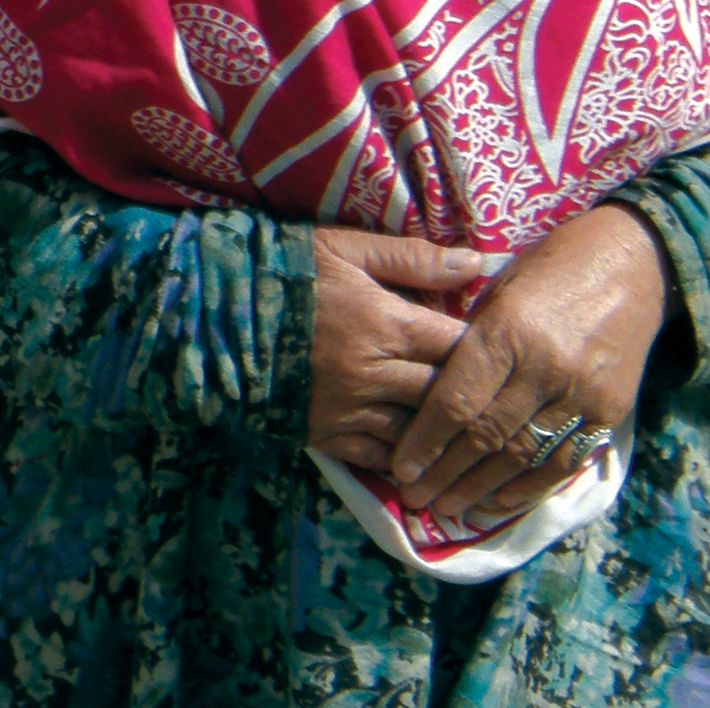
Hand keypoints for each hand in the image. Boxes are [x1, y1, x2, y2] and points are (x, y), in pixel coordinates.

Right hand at [307, 226, 478, 468]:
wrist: (209, 309)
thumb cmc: (283, 270)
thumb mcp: (343, 248)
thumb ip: (412, 258)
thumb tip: (478, 262)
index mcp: (386, 323)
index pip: (460, 346)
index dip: (486, 352)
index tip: (500, 352)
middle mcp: (374, 372)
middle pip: (448, 395)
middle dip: (474, 398)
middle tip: (496, 399)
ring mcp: (349, 408)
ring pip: (420, 434)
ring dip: (446, 437)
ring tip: (470, 437)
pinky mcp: (325, 433)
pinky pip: (379, 458)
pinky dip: (406, 461)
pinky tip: (426, 461)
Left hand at [386, 204, 670, 530]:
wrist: (629, 263)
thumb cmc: (545, 269)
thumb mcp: (494, 289)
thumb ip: (465, 338)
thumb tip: (422, 383)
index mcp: (505, 332)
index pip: (456, 401)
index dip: (425, 441)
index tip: (401, 468)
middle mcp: (544, 367)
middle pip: (488, 436)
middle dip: (447, 474)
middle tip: (417, 499)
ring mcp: (582, 392)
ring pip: (526, 455)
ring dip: (484, 488)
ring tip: (450, 510)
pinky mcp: (610, 409)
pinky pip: (568, 459)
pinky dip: (532, 486)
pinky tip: (501, 502)